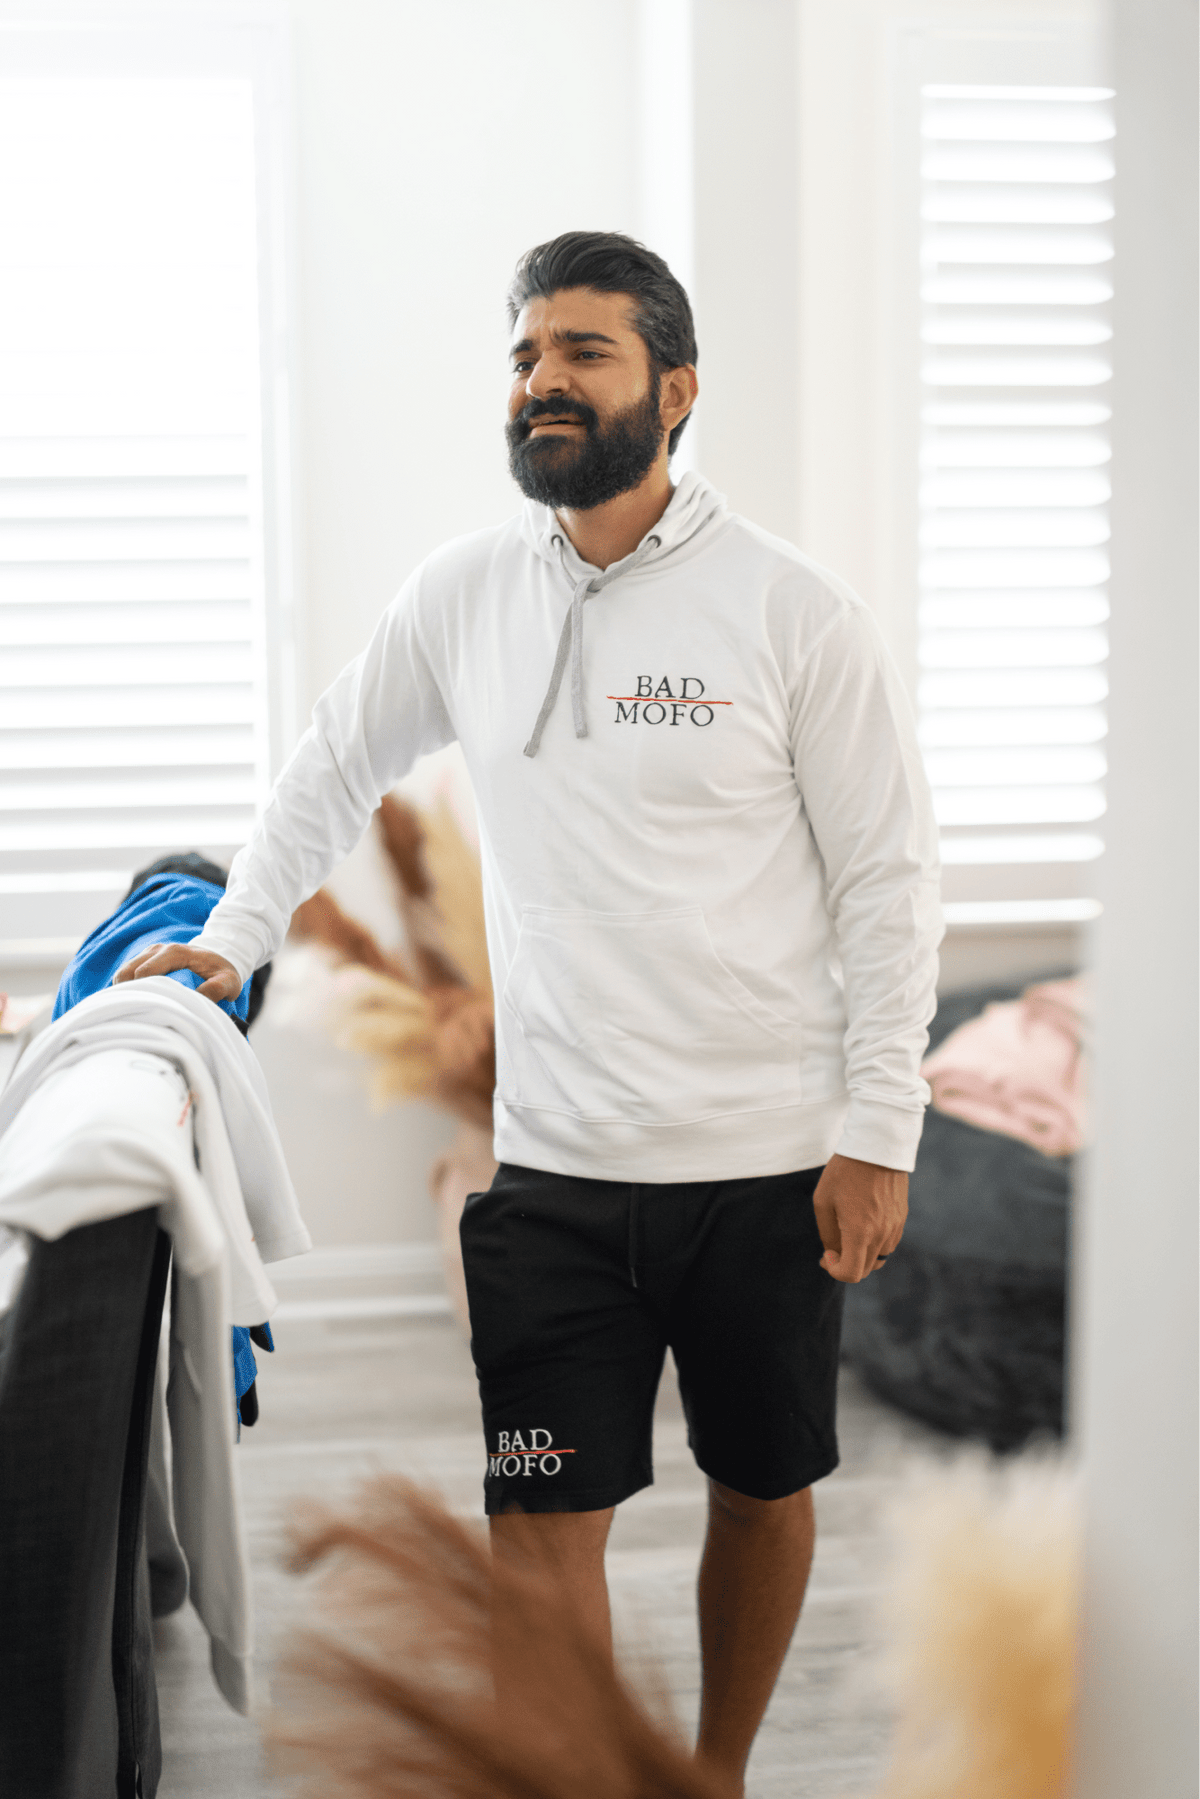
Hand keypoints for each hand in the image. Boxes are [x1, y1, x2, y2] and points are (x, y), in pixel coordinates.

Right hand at [113, 943, 242, 1004]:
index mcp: (174, 953)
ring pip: (122, 974)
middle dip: (131, 995)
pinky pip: (125, 977)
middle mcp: (157, 950)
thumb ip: (218, 989)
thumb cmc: (221, 972)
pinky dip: (127, 991)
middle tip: (140, 1016)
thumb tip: (198, 999)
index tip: (148, 1012)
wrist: (217, 959)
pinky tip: (137, 1005)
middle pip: (128, 973)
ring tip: (137, 1012)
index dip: (143, 993)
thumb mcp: (229, 981)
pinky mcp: (143, 961)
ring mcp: (148, 954)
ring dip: (126, 993)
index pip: (145, 972)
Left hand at [812, 1153, 906, 1282]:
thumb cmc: (844, 1172)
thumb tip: (833, 1253)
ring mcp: (895, 1227)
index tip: (826, 1254)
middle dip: (846, 1264)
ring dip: (862, 1255)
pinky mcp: (901, 1218)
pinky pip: (888, 1243)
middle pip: (865, 1269)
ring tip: (847, 1235)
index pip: (851, 1274)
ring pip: (879, 1258)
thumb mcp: (823, 1201)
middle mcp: (881, 1234)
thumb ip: (828, 1234)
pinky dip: (874, 1244)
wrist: (876, 1147)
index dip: (835, 1271)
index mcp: (860, 1232)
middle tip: (831, 1249)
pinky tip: (863, 1225)